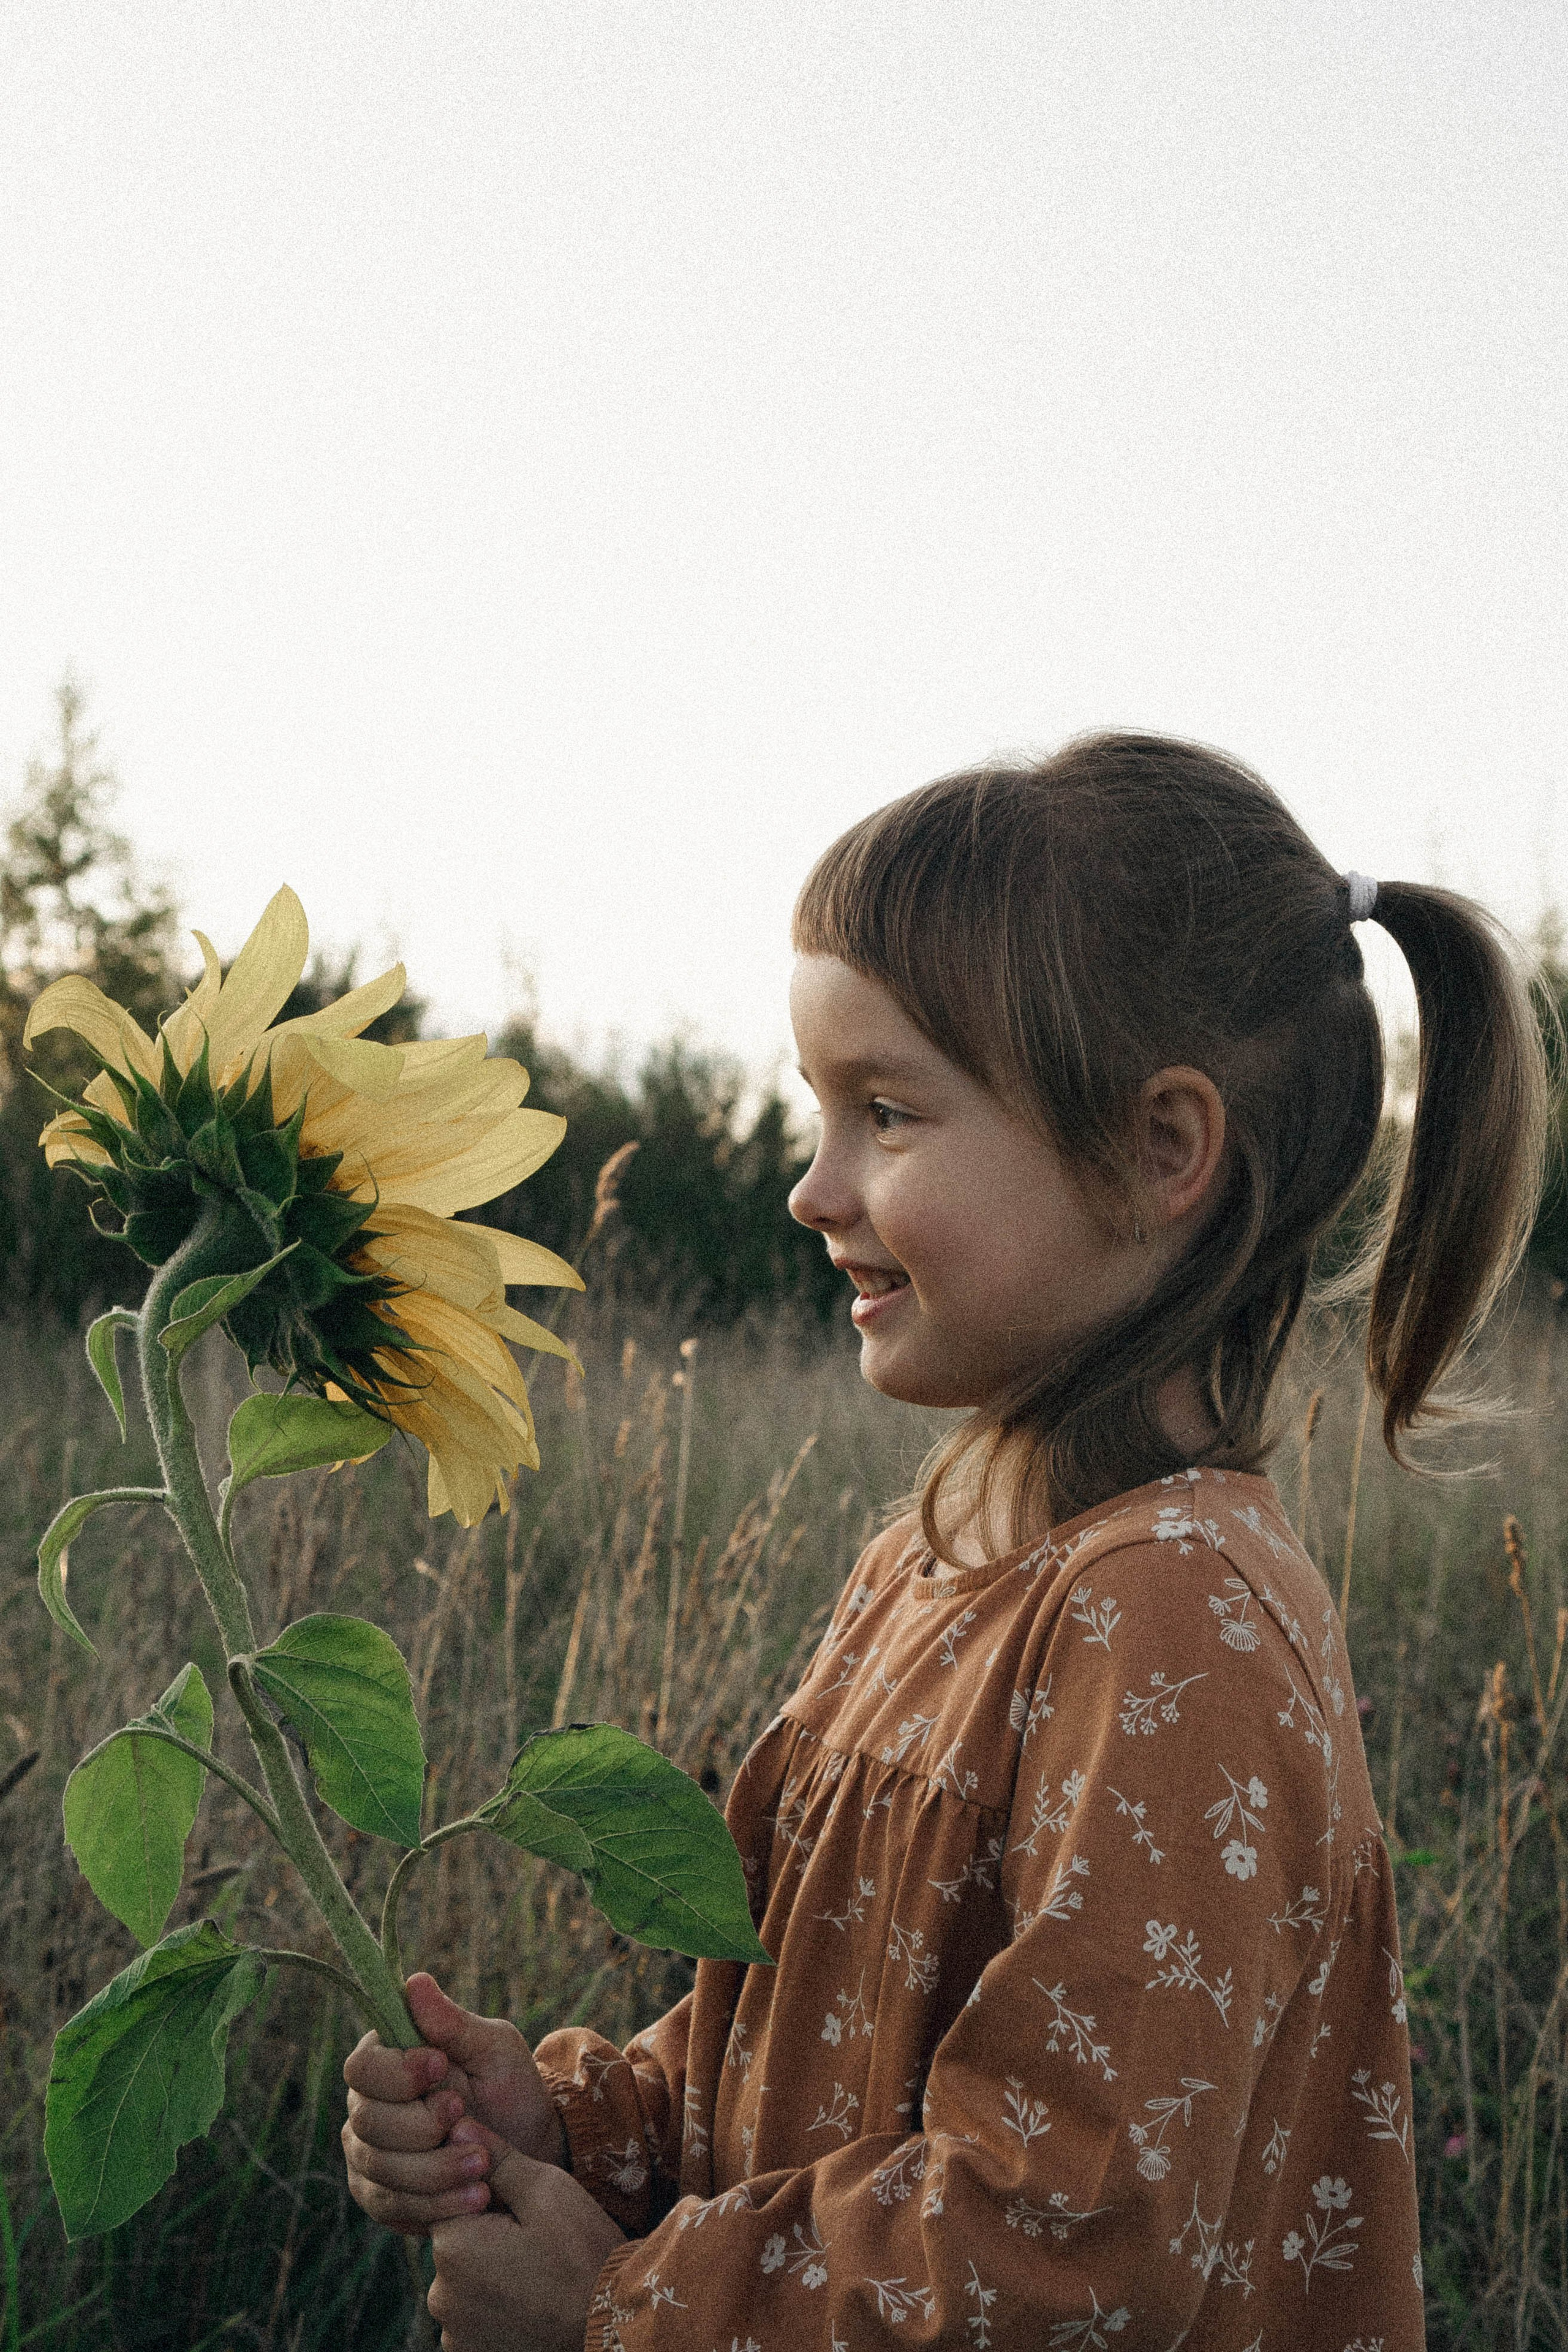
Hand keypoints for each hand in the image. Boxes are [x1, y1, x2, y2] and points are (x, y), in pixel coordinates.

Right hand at [342, 1971, 565, 2234]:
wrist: (527, 2153)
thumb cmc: (509, 2090)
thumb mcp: (494, 2050)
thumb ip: (453, 2023)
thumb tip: (414, 1981)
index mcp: (388, 2060)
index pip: (362, 2067)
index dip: (396, 2073)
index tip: (440, 2068)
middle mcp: (367, 2106)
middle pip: (367, 2122)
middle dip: (423, 2128)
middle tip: (470, 2125)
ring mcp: (368, 2155)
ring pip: (378, 2168)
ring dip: (435, 2170)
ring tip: (483, 2165)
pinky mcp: (381, 2197)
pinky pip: (390, 2206)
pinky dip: (435, 2205)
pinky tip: (474, 2199)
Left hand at [429, 2146, 623, 2351]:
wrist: (614, 2328)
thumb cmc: (584, 2253)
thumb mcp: (545, 2190)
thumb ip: (495, 2158)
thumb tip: (456, 2126)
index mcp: (453, 2247)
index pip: (448, 2199)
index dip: (486, 2194)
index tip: (521, 2205)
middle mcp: (440, 2295)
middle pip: (455, 2242)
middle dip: (487, 2234)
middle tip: (537, 2241)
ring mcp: (453, 2333)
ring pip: (464, 2281)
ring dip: (490, 2272)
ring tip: (537, 2274)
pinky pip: (472, 2316)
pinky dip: (495, 2307)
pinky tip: (530, 2302)